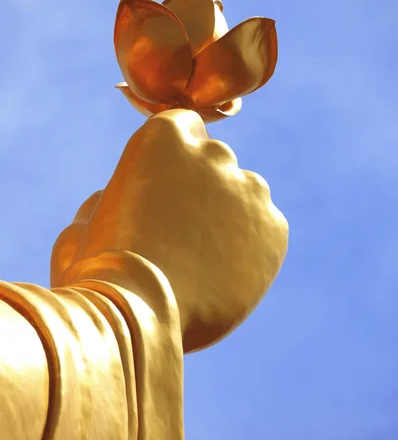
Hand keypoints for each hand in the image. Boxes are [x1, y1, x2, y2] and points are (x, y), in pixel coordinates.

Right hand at [51, 109, 287, 352]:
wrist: (139, 313)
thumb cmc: (102, 269)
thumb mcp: (87, 223)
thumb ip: (111, 200)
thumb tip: (115, 202)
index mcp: (165, 138)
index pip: (185, 125)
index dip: (179, 155)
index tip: (174, 179)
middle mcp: (214, 154)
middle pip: (216, 161)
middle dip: (203, 187)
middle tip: (185, 231)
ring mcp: (249, 191)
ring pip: (245, 195)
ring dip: (230, 216)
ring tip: (205, 259)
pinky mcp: (274, 229)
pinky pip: (266, 231)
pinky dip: (252, 248)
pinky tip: (224, 275)